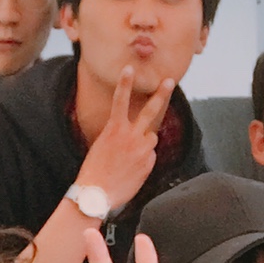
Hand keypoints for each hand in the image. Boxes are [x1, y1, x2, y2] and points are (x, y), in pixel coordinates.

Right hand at [76, 67, 175, 211]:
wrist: (97, 194)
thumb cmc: (94, 170)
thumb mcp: (102, 146)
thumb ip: (121, 137)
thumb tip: (139, 138)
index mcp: (115, 129)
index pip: (120, 100)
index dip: (125, 83)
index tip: (129, 68)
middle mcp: (131, 136)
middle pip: (150, 111)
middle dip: (161, 94)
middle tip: (169, 81)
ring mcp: (142, 150)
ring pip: (151, 138)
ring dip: (144, 142)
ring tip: (129, 157)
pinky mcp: (148, 163)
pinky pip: (150, 156)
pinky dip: (144, 160)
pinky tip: (131, 170)